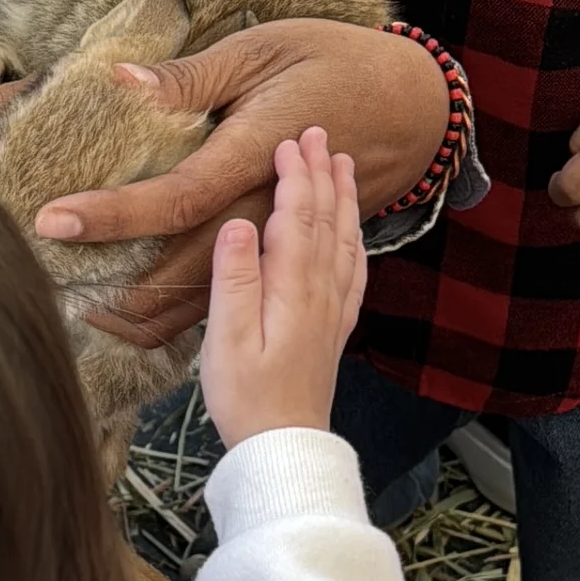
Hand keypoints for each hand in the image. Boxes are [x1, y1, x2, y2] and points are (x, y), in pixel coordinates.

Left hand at [34, 20, 449, 348]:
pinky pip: (225, 300)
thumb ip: (191, 76)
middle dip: (113, 288)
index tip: (52, 220)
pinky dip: (173, 314)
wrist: (413, 108)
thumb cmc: (335, 64)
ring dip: (138, 313)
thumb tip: (120, 83)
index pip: (175, 198)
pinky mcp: (285, 258)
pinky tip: (126, 312)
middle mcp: (267, 214)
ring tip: (74, 308)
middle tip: (42, 286)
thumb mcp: (264, 49)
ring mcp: (280, 244)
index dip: (112, 215)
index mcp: (256, 156)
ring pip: (204, 299)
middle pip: (182, 271)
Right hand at [200, 130, 366, 446]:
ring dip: (343, 198)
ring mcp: (333, 310)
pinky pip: (354, 270)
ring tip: (343, 163)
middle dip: (322, 173)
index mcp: (293, 289)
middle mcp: (321, 292)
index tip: (289, 141)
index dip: (296, 175)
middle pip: (326, 219)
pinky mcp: (334, 328)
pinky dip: (355, 239)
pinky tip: (353, 231)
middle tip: (319, 133)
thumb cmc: (247, 398)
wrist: (285, 447)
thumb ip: (233, 279)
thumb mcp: (225, 341)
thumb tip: (237, 224)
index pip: (298, 216)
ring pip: (345, 240)